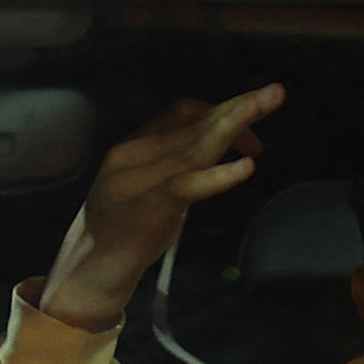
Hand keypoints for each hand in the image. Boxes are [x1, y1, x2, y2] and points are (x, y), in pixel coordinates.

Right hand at [30, 86, 283, 331]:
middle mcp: (134, 154)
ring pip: (195, 146)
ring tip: (265, 104)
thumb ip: (175, 165)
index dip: (220, 112)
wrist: (87, 270)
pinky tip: (246, 167)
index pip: (182, 113)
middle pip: (194, 122)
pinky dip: (219, 175)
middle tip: (276, 93)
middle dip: (238, 107)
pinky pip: (188, 185)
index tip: (253, 131)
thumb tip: (217, 147)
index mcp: (134, 146)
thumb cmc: (124, 232)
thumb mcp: (148, 188)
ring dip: (234, 123)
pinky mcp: (149, 206)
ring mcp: (140, 179)